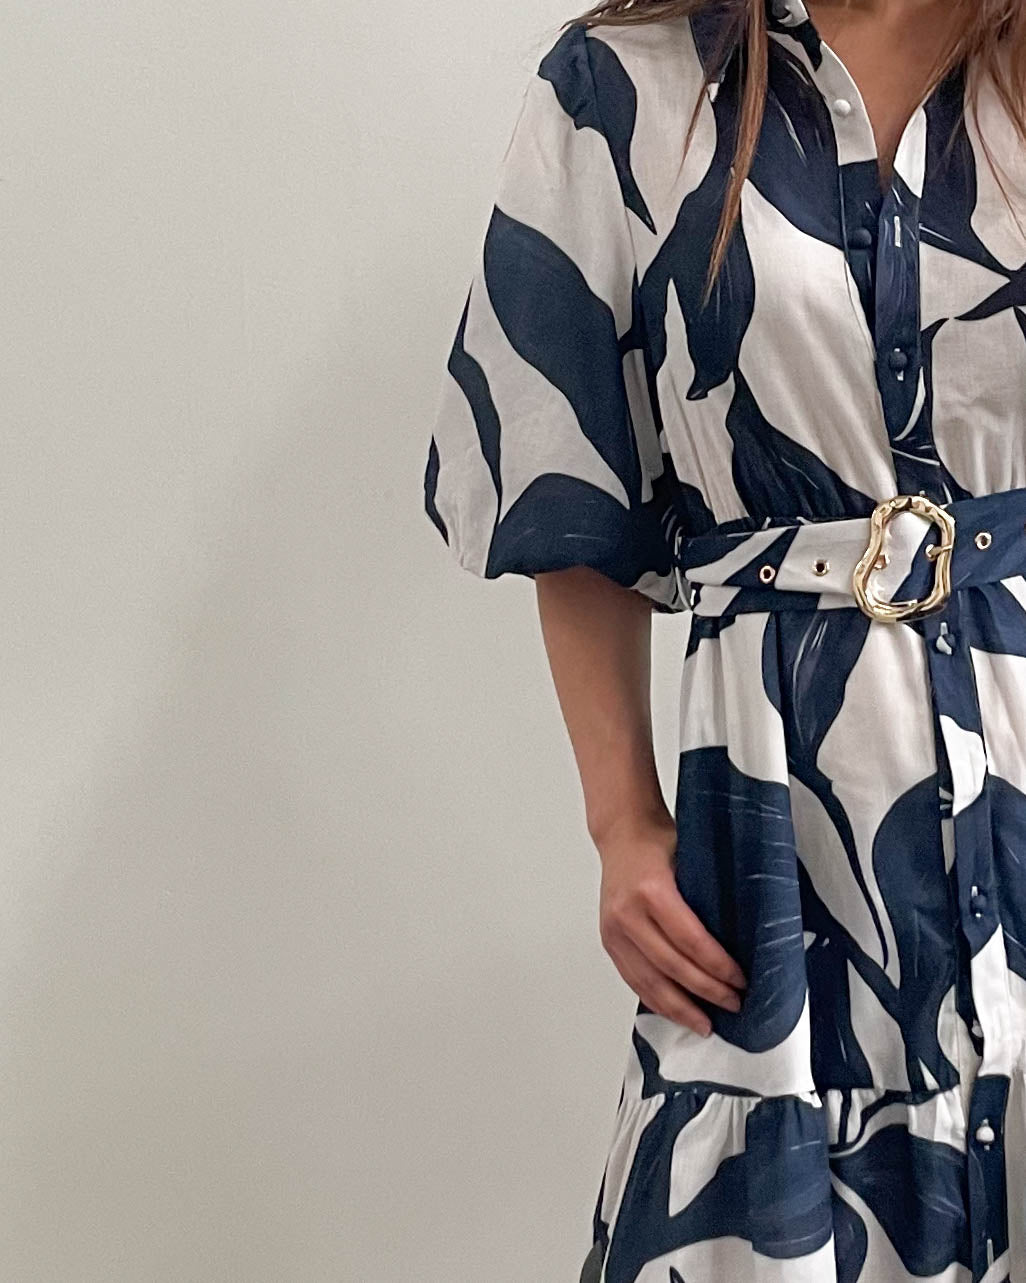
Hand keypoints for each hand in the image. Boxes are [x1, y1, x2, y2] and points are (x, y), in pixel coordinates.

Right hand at [594, 813, 746, 1035]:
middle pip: (672, 967)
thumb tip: (747, 936)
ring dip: (680, 1008)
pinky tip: (675, 1011)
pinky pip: (632, 979)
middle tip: (733, 1004)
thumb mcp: (691, 859)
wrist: (621, 833)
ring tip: (705, 1024)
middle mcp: (627, 913)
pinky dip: (655, 1000)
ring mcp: (614, 930)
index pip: (691, 941)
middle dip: (707, 992)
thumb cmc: (658, 842)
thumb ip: (710, 897)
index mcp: (651, 890)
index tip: (741, 981)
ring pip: (649, 982)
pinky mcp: (608, 940)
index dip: (718, 968)